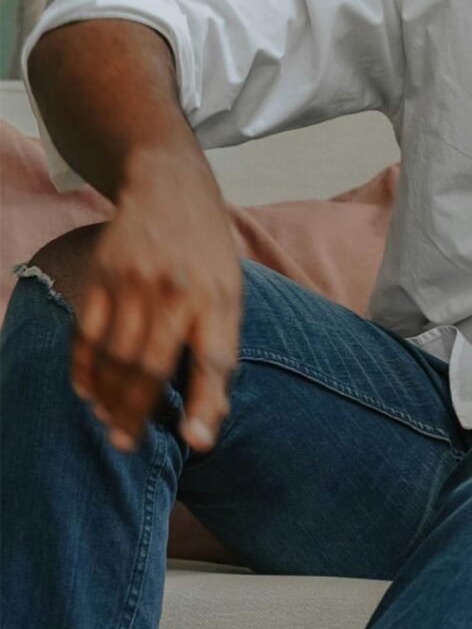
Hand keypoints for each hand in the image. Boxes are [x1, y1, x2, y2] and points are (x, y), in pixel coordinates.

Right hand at [70, 152, 241, 452]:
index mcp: (218, 297)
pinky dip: (83, 369)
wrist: (169, 185)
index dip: (204, 403)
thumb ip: (220, 346)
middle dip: (139, 413)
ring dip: (108, 398)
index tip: (197, 442)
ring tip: (111, 426)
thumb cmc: (207, 251)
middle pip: (151, 366)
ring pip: (115, 357)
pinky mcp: (101, 276)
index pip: (212, 360)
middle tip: (128, 444)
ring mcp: (134, 283)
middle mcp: (176, 291)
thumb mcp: (230, 290)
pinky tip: (87, 392)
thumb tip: (210, 414)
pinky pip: (86, 334)